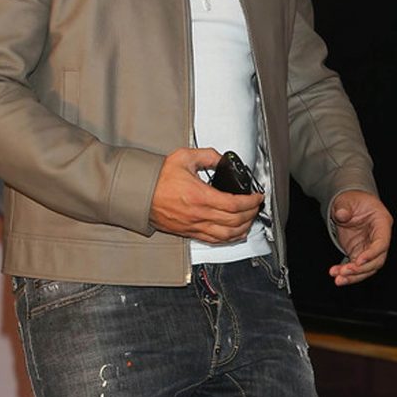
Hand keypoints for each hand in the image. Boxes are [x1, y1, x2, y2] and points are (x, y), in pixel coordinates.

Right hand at [149, 148, 263, 243]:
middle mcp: (199, 214)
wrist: (140, 193)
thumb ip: (207, 155)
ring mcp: (194, 226)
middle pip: (234, 221)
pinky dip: (229, 239)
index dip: (250, 201)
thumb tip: (221, 159)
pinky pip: (214, 240)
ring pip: (226, 235)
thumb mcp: (184, 157)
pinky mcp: (189, 232)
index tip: (257, 196)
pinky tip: (235, 234)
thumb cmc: (158, 178)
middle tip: (256, 205)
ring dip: (243, 228)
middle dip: (251, 214)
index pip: (234, 204)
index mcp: (200, 196)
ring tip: (250, 219)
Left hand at [329, 190, 392, 285]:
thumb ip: (344, 208)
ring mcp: (370, 247)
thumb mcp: (346, 200)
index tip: (358, 261)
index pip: (382, 243)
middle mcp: (379, 238)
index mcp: (382, 222)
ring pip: (367, 268)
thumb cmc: (352, 200)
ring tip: (338, 279)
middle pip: (377, 260)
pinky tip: (336, 275)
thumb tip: (341, 215)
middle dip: (361, 269)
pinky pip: (356, 267)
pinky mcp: (360, 252)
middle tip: (344, 272)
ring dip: (354, 276)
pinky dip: (347, 273)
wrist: (348, 204)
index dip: (372, 254)